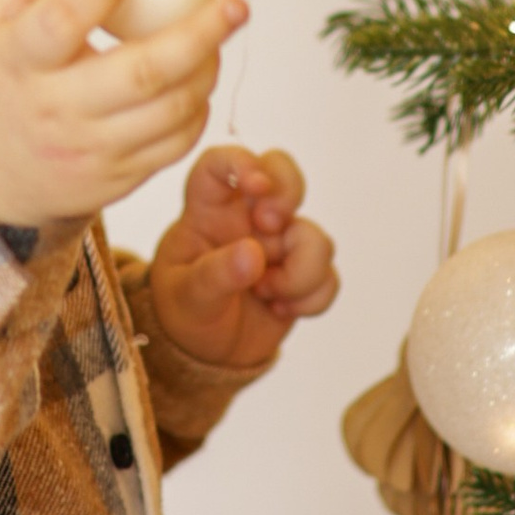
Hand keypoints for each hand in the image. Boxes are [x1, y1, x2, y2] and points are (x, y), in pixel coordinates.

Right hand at [0, 0, 248, 231]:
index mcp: (16, 61)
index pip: (59, 24)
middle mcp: (53, 112)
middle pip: (141, 74)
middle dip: (199, 34)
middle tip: (236, 3)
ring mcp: (87, 152)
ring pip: (170, 112)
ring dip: (206, 70)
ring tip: (217, 35)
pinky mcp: (114, 181)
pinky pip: (174, 146)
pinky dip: (197, 110)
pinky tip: (196, 80)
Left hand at [146, 148, 338, 371]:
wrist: (207, 353)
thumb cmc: (186, 312)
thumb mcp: (187, 297)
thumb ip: (215, 275)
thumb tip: (253, 254)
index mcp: (208, 212)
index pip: (218, 165)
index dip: (240, 161)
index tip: (256, 185)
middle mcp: (247, 219)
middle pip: (282, 171)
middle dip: (289, 193)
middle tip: (269, 226)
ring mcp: (279, 243)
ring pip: (315, 235)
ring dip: (300, 272)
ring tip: (268, 295)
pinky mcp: (302, 272)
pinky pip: (328, 275)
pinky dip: (311, 298)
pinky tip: (281, 310)